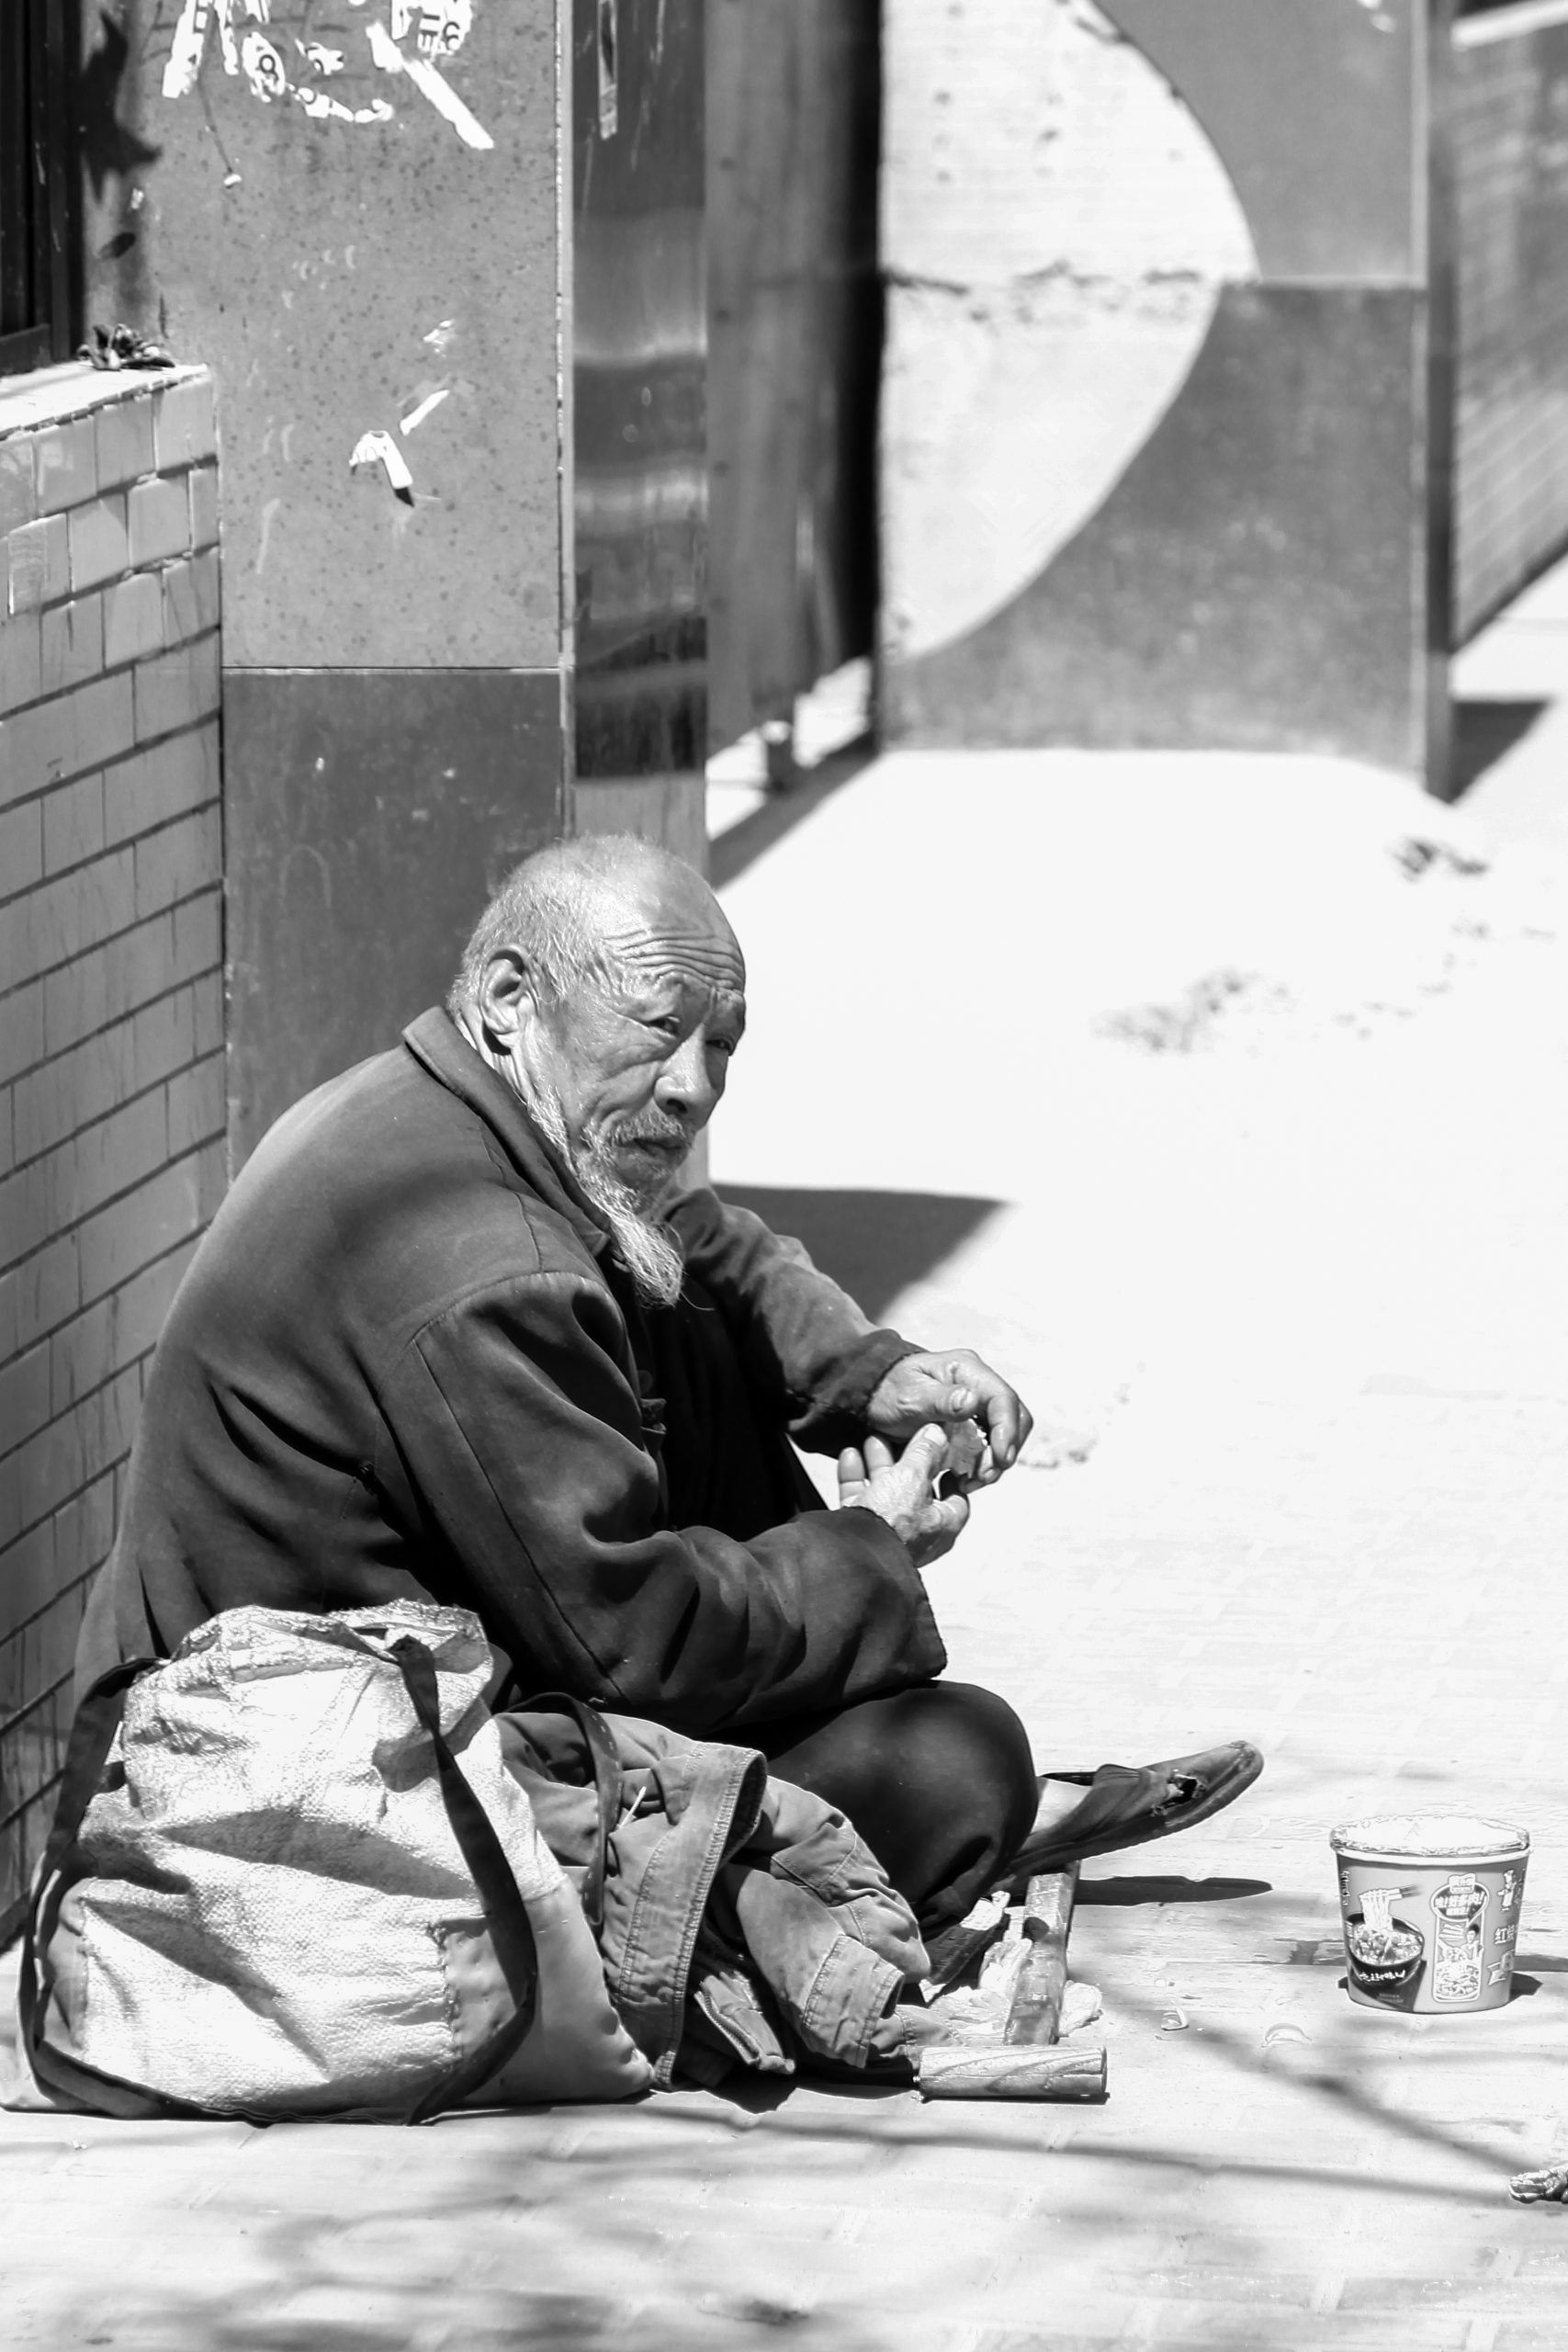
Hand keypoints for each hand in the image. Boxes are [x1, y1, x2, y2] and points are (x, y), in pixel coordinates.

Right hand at [837, 1426, 969, 1567]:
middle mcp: (918, 1533)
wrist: (852, 1553)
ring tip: (873, 1440)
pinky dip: (855, 1476)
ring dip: (879, 1464)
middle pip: (915, 1490)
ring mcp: (888, 1533)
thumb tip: (937, 1435)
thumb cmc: (893, 1524)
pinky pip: (859, 1499)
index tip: (947, 1456)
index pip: (957, 1498)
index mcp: (943, 1525)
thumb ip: (925, 1452)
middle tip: (903, 1439)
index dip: (952, 1474)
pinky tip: (850, 1455)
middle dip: (907, 1461)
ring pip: (885, 1492)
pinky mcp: (860, 1532)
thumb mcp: (913, 1477)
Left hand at [866, 1350, 1032, 1486]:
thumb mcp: (909, 1396)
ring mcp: (977, 1403)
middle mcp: (978, 1384)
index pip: (1003, 1399)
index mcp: (967, 1370)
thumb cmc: (888, 1391)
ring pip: (1005, 1434)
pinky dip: (984, 1464)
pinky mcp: (972, 1422)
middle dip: (1005, 1450)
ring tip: (973, 1482)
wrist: (873, 1396)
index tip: (1000, 1458)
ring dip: (995, 1461)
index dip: (1007, 1430)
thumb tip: (971, 1401)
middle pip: (1013, 1418)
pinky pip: (990, 1444)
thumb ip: (940, 1400)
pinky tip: (966, 1478)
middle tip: (985, 1476)